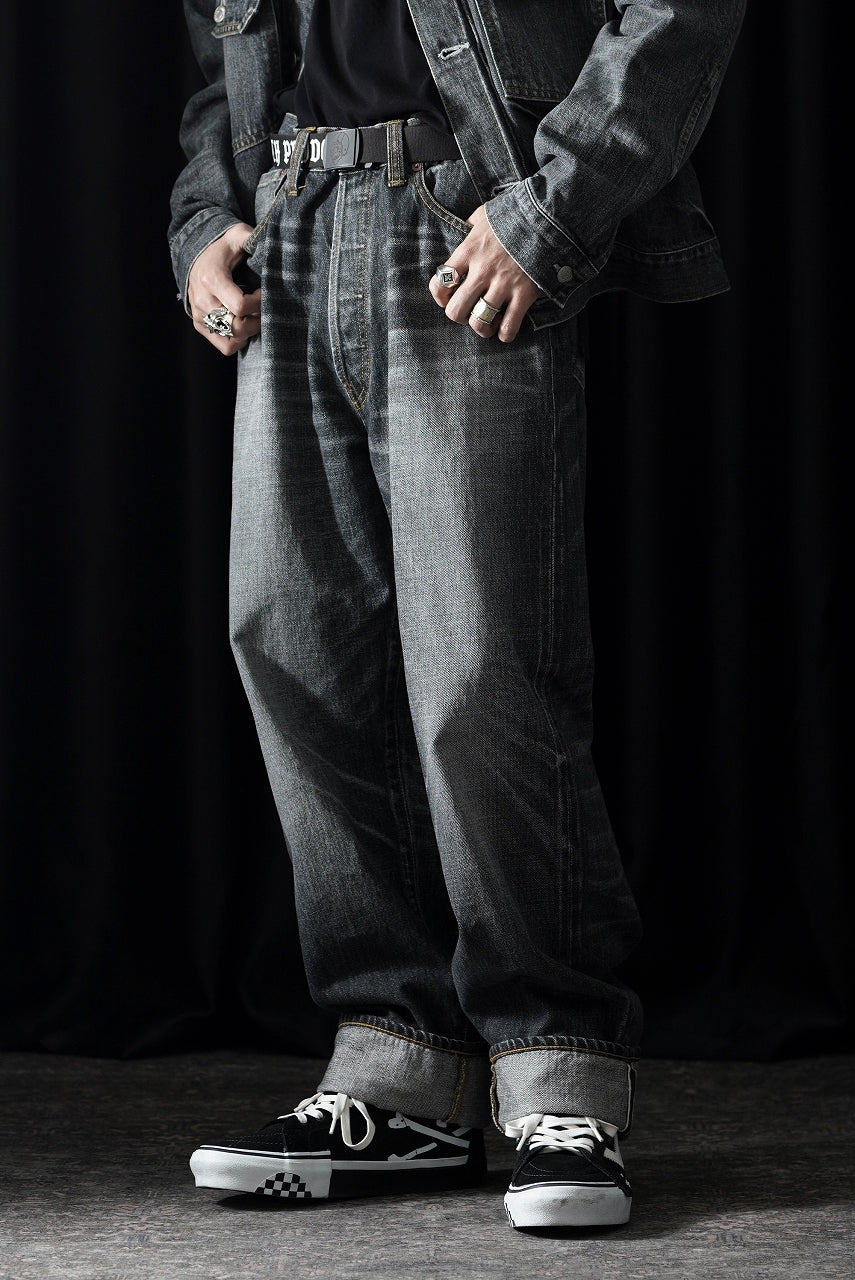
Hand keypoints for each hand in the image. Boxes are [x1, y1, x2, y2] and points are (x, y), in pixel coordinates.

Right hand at [188, 222, 260, 355]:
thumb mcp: (237, 235)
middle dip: (257, 321)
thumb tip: (270, 239)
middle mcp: (202, 300)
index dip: (259, 304)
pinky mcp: (200, 324)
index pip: (240, 306)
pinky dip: (238, 340)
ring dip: (249, 332)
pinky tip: (244, 325)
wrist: (196, 254)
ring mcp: (200, 314)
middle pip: (237, 326)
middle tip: (263, 309)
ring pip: (231, 339)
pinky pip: (224, 345)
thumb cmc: (221, 247)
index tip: (265, 293)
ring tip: (254, 317)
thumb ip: (252, 237)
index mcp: (212, 279)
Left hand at [428, 206, 541, 342]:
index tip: (448, 297)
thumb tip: (463, 232)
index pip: (440, 283)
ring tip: (487, 323)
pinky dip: (505, 334)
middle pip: (456, 311)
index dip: (441, 296)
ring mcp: (504, 284)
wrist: (548, 214)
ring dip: (481, 328)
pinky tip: (505, 329)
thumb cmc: (514, 214)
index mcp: (468, 251)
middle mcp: (482, 270)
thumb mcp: (484, 214)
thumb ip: (470, 227)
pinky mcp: (525, 294)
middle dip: (460, 316)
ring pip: (480, 323)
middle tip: (469, 312)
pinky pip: (509, 326)